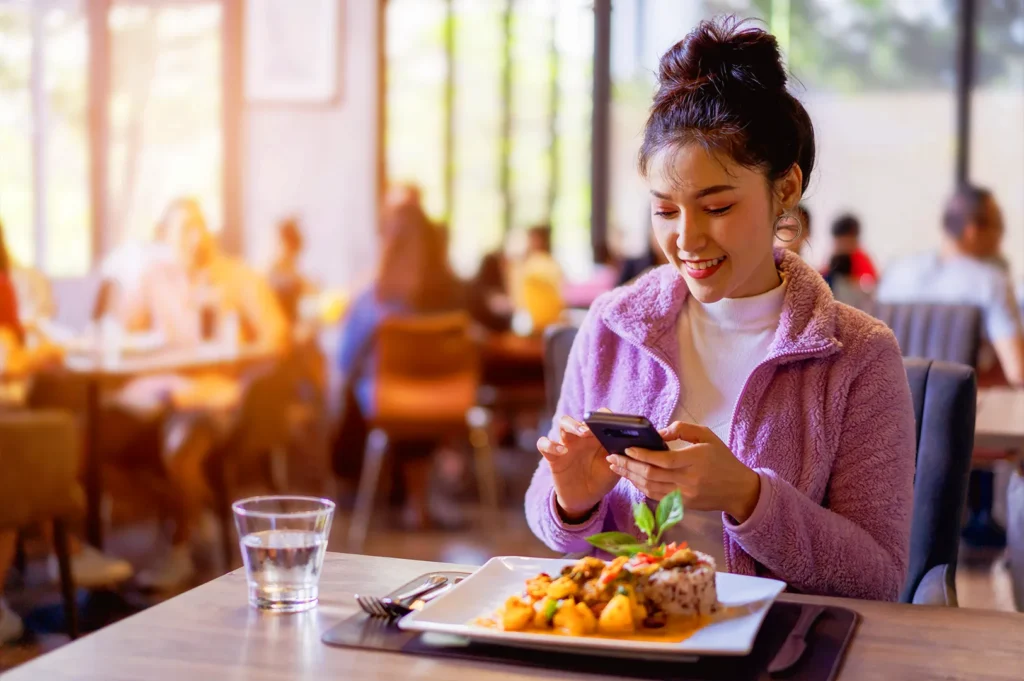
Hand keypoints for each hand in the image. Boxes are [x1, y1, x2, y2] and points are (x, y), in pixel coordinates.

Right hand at [537, 410, 619, 521]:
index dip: (604, 415)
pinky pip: (544, 443)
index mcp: (597, 436)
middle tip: (592, 430)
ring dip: (571, 425)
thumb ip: (622, 456)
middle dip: (585, 421)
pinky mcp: (552, 456)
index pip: (598, 418)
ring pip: (563, 423)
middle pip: (580, 418)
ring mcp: (566, 444)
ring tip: (582, 433)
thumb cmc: (602, 479)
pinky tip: (562, 451)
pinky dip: (550, 444)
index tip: (610, 419)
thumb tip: (633, 444)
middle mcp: (581, 436)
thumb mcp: (615, 468)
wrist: (585, 498)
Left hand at [606, 422, 760, 522]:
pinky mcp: (682, 505)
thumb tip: (659, 432)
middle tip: (612, 457)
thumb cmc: (722, 459)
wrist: (738, 489)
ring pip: (649, 488)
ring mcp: (684, 495)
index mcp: (695, 461)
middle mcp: (688, 480)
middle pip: (651, 475)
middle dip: (628, 466)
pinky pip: (656, 496)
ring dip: (630, 477)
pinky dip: (640, 487)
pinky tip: (631, 478)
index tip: (626, 448)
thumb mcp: (707, 436)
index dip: (641, 455)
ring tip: (616, 467)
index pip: (662, 460)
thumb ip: (683, 429)